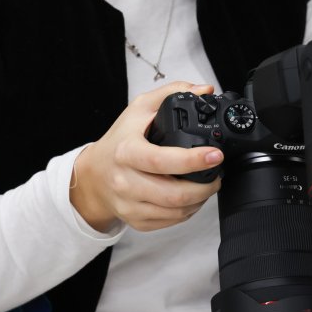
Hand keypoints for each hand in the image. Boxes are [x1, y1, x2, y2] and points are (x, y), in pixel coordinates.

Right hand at [69, 82, 222, 231]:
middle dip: (205, 187)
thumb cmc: (119, 140)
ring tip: (208, 185)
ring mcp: (129, 204)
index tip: (215, 155)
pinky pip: (169, 222)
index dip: (193, 160)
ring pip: (175, 212)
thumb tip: (204, 89)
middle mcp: (125, 181)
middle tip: (218, 174)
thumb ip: (172, 92)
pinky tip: (192, 198)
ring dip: (200, 200)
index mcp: (127, 152)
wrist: (94, 174)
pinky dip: (187, 212)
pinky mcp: (135, 220)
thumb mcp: (140, 109)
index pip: (162, 160)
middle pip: (173, 195)